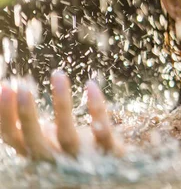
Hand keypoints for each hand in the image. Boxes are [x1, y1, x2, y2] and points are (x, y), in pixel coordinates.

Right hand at [0, 71, 122, 161]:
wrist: (109, 167)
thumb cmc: (69, 147)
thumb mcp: (45, 136)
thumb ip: (28, 121)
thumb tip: (5, 87)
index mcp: (36, 152)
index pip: (13, 137)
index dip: (5, 115)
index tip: (4, 86)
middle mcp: (55, 159)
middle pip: (36, 140)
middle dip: (26, 114)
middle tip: (21, 86)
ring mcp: (81, 157)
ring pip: (68, 135)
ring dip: (61, 104)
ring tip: (57, 74)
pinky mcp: (108, 153)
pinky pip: (103, 132)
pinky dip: (97, 108)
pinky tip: (91, 84)